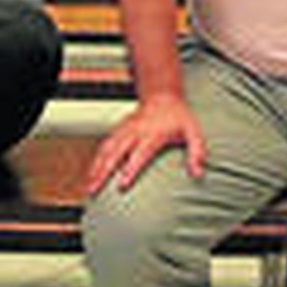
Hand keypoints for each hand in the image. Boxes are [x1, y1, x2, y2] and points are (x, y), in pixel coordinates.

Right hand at [86, 95, 206, 194]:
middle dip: (103, 172)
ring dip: (96, 168)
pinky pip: (104, 145)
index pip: (139, 154)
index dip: (130, 170)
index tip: (121, 186)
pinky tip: (92, 173)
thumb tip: (198, 173)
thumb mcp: (194, 132)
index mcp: (153, 134)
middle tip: (95, 190)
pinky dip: (96, 160)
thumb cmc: (179, 117)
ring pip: (106, 149)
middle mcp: (136, 132)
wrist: (164, 96)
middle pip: (115, 153)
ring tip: (89, 186)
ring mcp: (125, 130)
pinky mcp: (119, 130)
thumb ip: (197, 152)